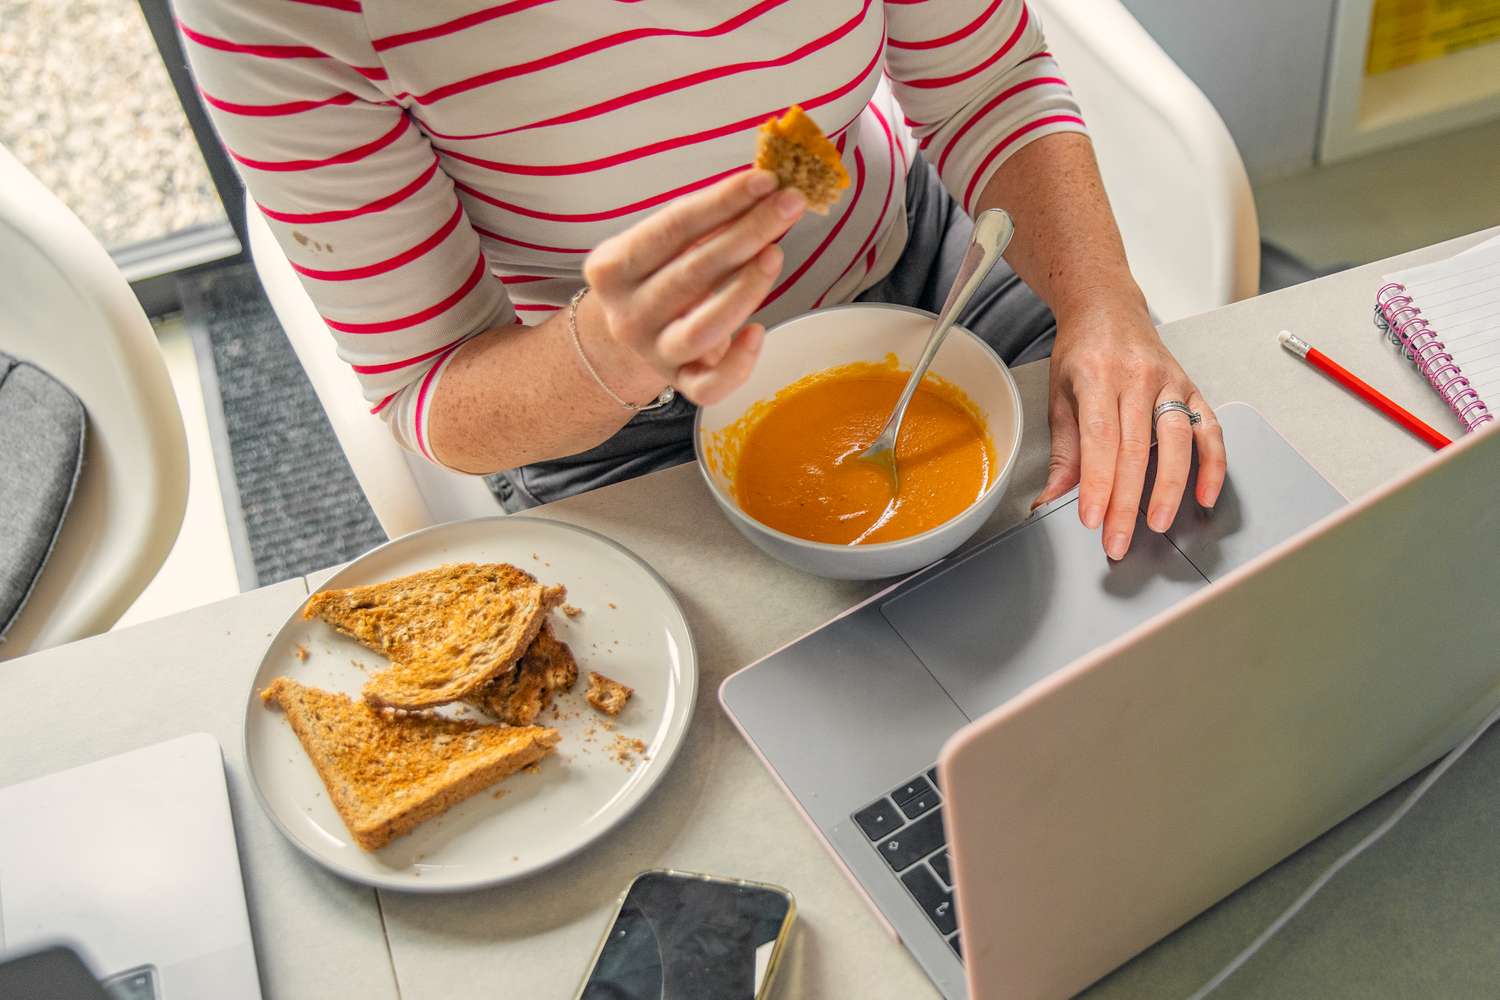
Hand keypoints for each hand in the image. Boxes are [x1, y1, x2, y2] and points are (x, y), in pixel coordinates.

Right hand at [582, 169, 804, 405]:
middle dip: (747, 233)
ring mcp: (653, 353)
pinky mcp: (680, 384)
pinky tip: (758, 332)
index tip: (764, 179)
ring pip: (702, 330)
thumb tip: (765, 188)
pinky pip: (709, 387)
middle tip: (789, 204)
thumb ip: (705, 221)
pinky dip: (738, 364)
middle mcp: (627, 314)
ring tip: (777, 253)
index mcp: (612, 268)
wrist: (630, 334)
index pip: (672, 228)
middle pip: (692, 273)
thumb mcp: (663, 244)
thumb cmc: (658, 274)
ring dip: (745, 289)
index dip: (721, 201)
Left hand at [1031, 291, 1226, 558]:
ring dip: (1170, 488)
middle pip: (1136, 449)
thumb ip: (1063, 450)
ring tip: (1158, 524)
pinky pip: (1209, 429)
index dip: (1098, 484)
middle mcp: (1137, 378)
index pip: (1100, 440)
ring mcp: (1169, 382)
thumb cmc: (1080, 352)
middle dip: (1127, 501)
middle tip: (1119, 540)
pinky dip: (1212, 464)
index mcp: (1097, 377)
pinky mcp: (1191, 388)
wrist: (1107, 307)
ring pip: (1176, 441)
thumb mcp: (1059, 394)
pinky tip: (1205, 495)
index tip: (1093, 519)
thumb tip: (1052, 498)